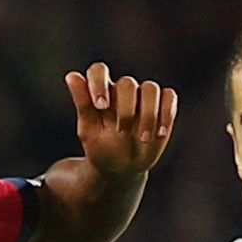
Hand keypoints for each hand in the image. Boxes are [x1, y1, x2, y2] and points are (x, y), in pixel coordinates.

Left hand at [64, 65, 178, 178]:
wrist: (120, 169)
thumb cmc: (100, 148)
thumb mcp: (88, 130)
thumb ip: (82, 103)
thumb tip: (71, 75)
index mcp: (102, 92)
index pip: (99, 71)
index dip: (99, 83)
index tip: (100, 106)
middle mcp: (123, 91)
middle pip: (127, 82)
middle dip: (126, 109)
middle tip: (121, 132)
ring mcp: (144, 98)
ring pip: (151, 88)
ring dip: (148, 113)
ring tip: (143, 138)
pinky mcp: (163, 107)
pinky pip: (169, 97)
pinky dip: (166, 113)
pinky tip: (159, 133)